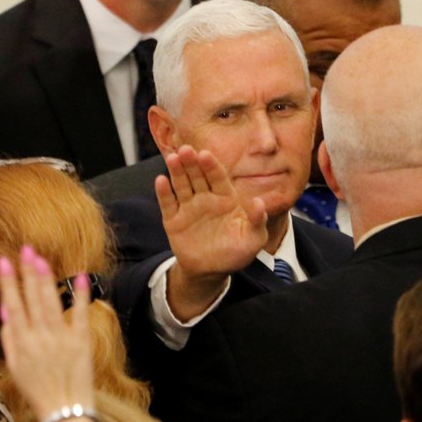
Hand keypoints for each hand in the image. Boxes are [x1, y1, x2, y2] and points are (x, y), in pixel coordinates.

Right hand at [0, 246, 93, 420]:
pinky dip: (81, 296)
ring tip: (42, 258)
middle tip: (26, 249)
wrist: (64, 411)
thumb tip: (6, 310)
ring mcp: (61, 339)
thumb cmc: (37, 391)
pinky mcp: (82, 342)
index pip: (12, 305)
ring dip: (47, 279)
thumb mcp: (14, 367)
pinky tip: (80, 276)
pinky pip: (81, 315)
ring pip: (52, 302)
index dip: (8, 282)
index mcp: (21, 343)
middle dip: (28, 272)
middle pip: (33, 299)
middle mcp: (40, 337)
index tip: (3, 261)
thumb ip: (10, 339)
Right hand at [158, 146, 267, 278]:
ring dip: (177, 171)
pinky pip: (168, 203)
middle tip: (186, 150)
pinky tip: (161, 180)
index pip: (218, 177)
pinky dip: (164, 192)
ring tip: (173, 158)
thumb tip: (260, 203)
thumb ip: (258, 220)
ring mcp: (188, 208)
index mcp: (226, 198)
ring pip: (181, 185)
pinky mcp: (173, 220)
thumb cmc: (236, 253)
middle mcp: (206, 198)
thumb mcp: (254, 239)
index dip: (212, 166)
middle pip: (197, 176)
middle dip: (192, 163)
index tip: (206, 154)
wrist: (212, 271)